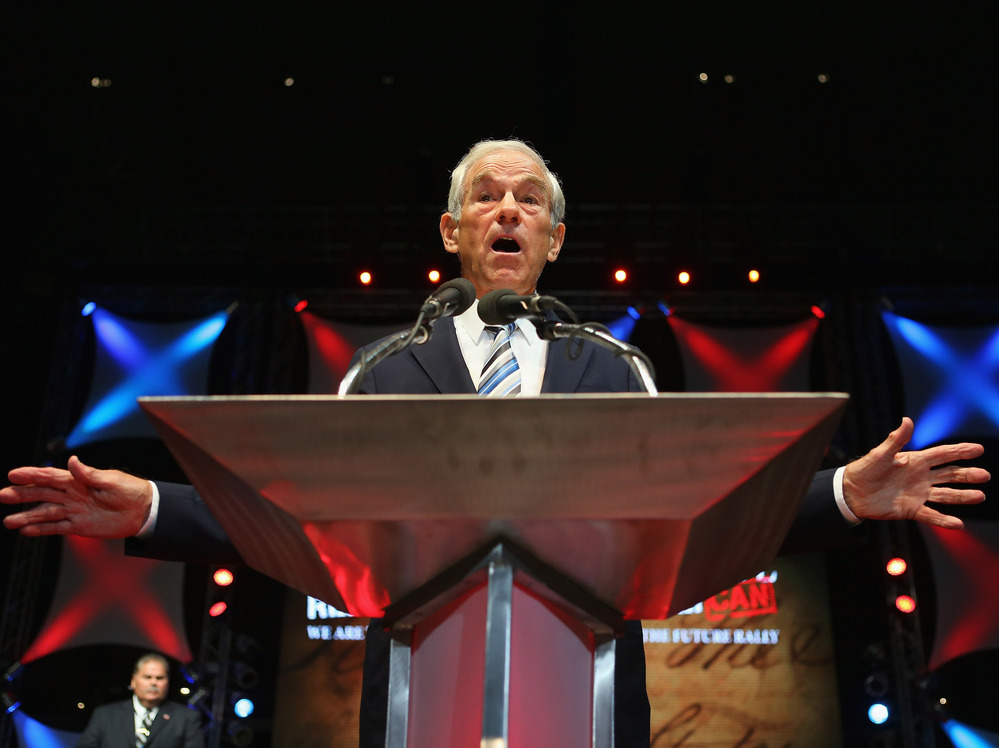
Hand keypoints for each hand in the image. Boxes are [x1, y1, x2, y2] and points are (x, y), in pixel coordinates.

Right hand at [1, 456, 152, 537]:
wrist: (143, 510)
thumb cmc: (130, 490)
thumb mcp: (110, 480)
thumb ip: (89, 473)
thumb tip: (71, 460)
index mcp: (78, 480)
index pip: (50, 477)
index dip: (31, 475)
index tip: (13, 474)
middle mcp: (72, 495)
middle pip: (42, 494)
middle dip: (22, 495)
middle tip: (2, 495)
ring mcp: (74, 511)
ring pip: (45, 513)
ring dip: (27, 517)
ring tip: (8, 521)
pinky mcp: (79, 526)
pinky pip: (56, 528)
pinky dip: (41, 530)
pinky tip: (26, 531)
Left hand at [843, 417, 988, 529]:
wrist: (851, 492)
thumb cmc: (864, 469)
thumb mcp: (880, 453)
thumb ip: (896, 439)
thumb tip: (907, 420)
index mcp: (915, 461)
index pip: (942, 454)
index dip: (960, 451)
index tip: (978, 449)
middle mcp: (921, 477)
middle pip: (950, 475)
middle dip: (967, 474)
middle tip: (985, 475)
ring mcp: (918, 494)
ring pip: (946, 495)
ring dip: (962, 496)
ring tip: (979, 496)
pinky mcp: (911, 510)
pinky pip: (931, 515)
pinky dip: (944, 520)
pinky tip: (958, 523)